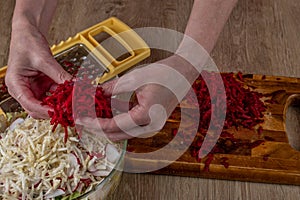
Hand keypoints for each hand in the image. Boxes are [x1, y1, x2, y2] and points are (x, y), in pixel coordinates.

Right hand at [5, 23, 71, 117]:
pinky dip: (62, 96)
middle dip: (53, 111)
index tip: (60, 112)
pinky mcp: (43, 85)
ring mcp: (34, 88)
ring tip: (72, 105)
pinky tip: (72, 96)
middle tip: (70, 111)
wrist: (29, 32)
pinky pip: (54, 95)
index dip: (46, 110)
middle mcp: (23, 89)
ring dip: (59, 105)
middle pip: (37, 109)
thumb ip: (58, 74)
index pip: (29, 103)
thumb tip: (73, 86)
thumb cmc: (27, 42)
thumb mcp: (44, 59)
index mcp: (16, 84)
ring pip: (46, 104)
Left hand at [76, 55, 196, 140]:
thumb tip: (96, 94)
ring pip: (123, 134)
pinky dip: (117, 124)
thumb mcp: (135, 78)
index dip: (94, 123)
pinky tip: (108, 114)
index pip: (113, 126)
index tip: (80, 119)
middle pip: (117, 135)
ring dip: (107, 127)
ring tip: (92, 116)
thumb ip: (113, 88)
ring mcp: (152, 126)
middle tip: (83, 120)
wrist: (183, 72)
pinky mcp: (152, 122)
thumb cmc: (164, 73)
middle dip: (98, 129)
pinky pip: (130, 128)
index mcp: (146, 116)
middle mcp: (150, 126)